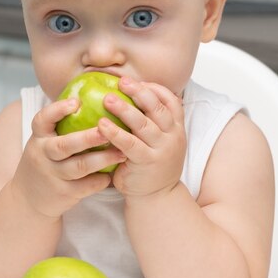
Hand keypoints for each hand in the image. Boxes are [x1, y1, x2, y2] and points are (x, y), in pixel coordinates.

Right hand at [11, 98, 126, 218]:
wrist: (27, 199)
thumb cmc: (46, 160)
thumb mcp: (44, 141)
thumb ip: (61, 125)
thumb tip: (91, 96)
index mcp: (38, 137)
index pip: (42, 120)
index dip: (58, 110)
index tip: (76, 102)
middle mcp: (42, 155)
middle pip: (64, 145)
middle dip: (88, 137)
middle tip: (108, 129)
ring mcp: (52, 176)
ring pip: (80, 167)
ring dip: (103, 159)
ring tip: (122, 152)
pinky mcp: (63, 193)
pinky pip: (86, 186)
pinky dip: (101, 180)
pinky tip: (113, 174)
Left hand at [98, 77, 185, 197]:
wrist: (156, 197)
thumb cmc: (151, 162)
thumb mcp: (159, 139)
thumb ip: (151, 120)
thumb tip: (128, 92)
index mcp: (176, 127)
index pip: (171, 100)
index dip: (154, 88)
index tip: (136, 81)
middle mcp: (172, 136)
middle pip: (157, 108)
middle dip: (139, 92)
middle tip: (121, 81)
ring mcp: (161, 150)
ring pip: (143, 124)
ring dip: (125, 109)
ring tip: (107, 99)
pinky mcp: (146, 163)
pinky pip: (130, 144)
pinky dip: (115, 133)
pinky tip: (101, 124)